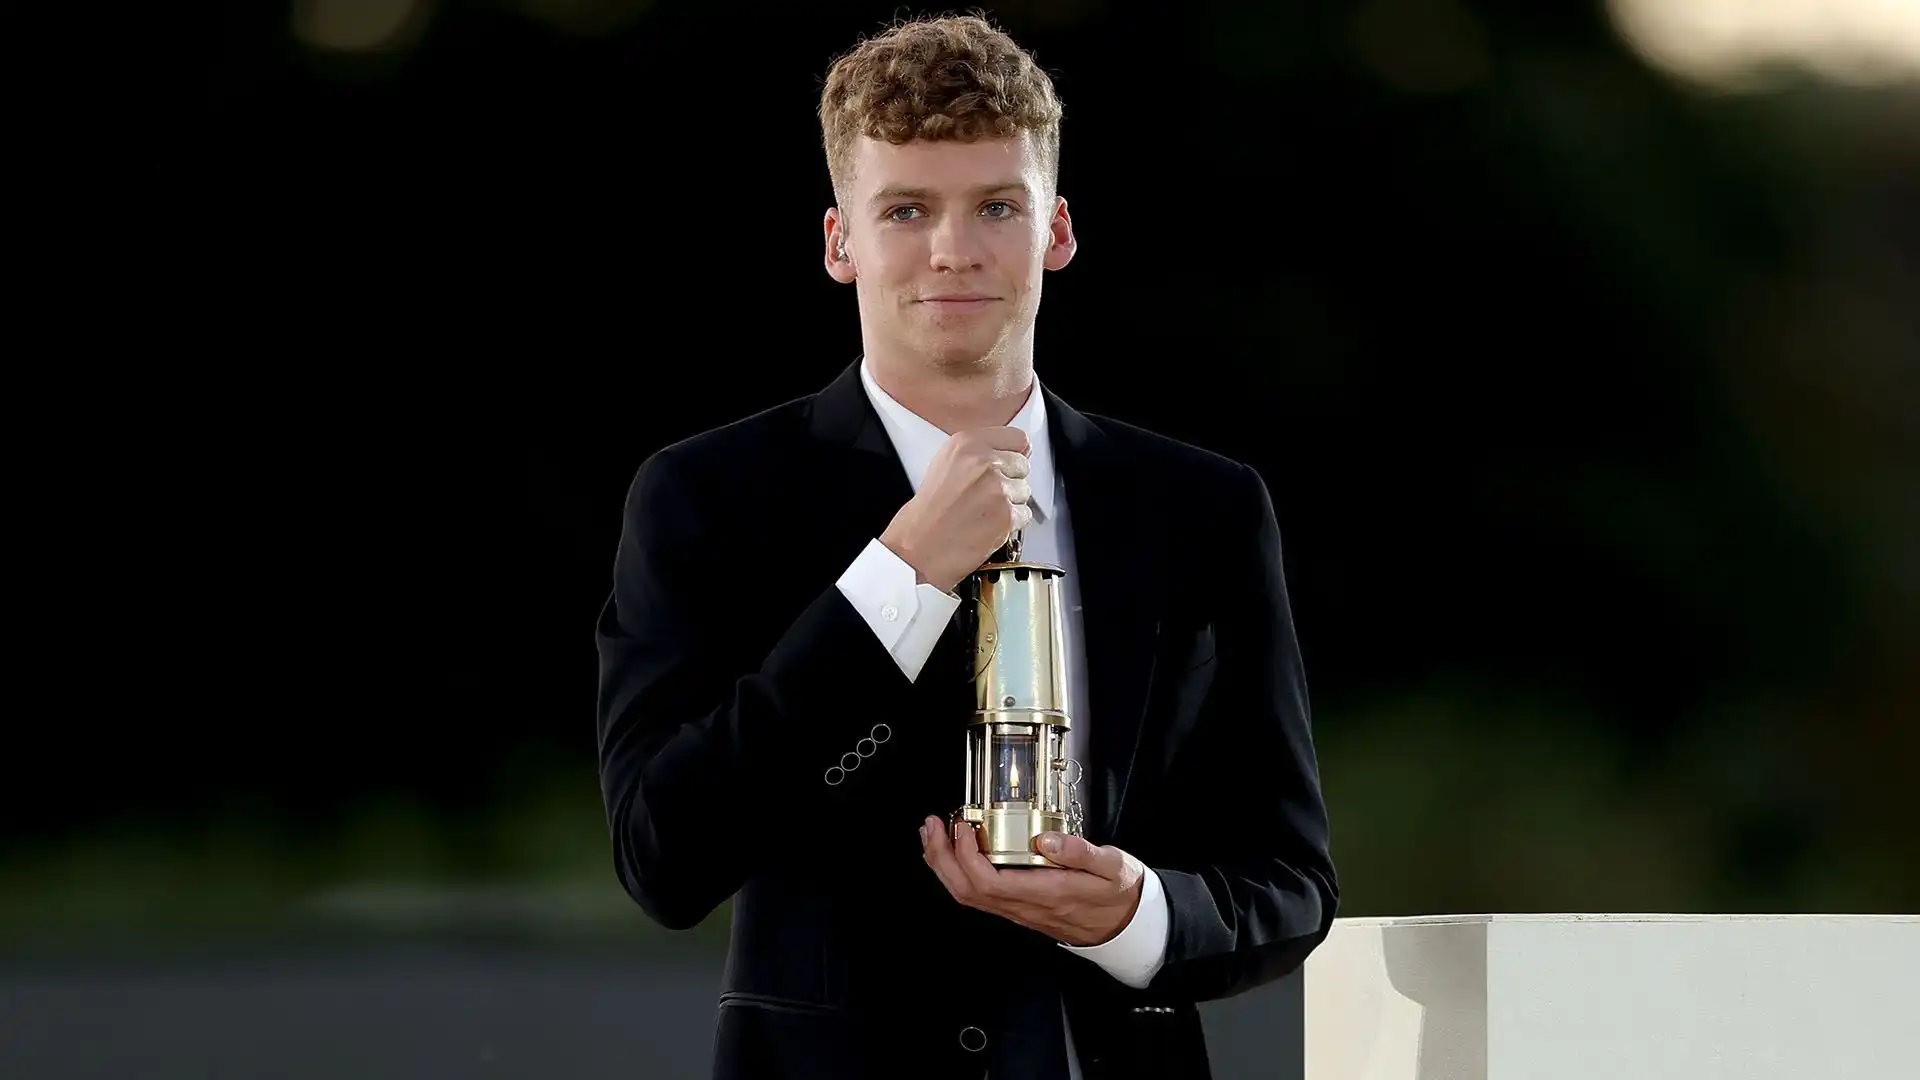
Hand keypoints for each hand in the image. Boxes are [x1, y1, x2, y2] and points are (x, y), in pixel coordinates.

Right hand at [879, 427, 1031, 594]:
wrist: (917, 548)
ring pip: (1025, 491)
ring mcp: (997, 489)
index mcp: (968, 443)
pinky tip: (987, 525)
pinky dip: (1011, 524)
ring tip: (982, 512)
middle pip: (1023, 465)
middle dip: (1010, 481)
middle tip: (985, 496)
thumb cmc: (928, 512)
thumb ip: (979, 453)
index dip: (1014, 454)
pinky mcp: (1006, 515)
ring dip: (1010, 503)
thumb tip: (1016, 451)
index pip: (1018, 438)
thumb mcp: (946, 464)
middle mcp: (984, 462)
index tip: (1007, 463)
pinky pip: (1025, 515)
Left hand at [920, 816, 1145, 947]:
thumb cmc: (1116, 894)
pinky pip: (978, 895)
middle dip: (942, 858)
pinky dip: (958, 872)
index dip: (966, 856)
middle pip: (967, 891)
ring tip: (933, 835)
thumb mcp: (1112, 866)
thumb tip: (1047, 838)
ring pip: (968, 895)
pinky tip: (954, 853)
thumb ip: (1081, 851)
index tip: (962, 826)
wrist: (1124, 925)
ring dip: (944, 865)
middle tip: (933, 826)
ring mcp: (1018, 909)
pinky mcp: (1017, 907)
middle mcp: (1025, 905)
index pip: (990, 882)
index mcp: (1046, 892)